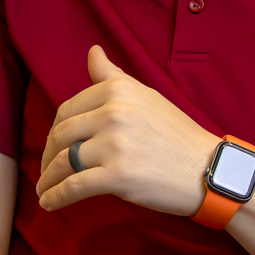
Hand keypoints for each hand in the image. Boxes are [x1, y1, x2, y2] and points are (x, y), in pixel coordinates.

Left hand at [35, 47, 225, 216]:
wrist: (210, 169)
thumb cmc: (176, 134)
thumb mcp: (145, 96)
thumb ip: (112, 76)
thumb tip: (92, 51)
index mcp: (117, 90)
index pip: (67, 110)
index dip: (55, 131)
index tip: (53, 145)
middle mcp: (113, 113)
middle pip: (60, 135)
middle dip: (47, 156)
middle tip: (47, 170)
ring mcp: (115, 144)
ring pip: (63, 162)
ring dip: (48, 179)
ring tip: (44, 189)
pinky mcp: (118, 175)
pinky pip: (74, 186)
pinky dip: (56, 197)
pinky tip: (50, 203)